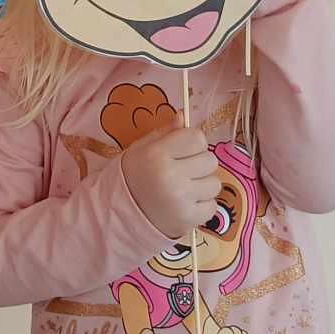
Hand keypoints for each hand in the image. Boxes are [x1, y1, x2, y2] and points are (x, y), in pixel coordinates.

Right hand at [120, 126, 218, 241]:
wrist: (120, 215)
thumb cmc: (133, 177)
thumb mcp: (141, 149)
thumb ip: (164, 132)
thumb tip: (184, 114)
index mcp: (157, 154)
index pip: (197, 138)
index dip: (192, 143)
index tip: (181, 152)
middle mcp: (170, 176)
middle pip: (210, 160)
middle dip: (199, 165)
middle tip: (182, 173)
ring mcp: (181, 199)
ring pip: (214, 184)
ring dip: (202, 186)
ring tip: (183, 191)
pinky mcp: (189, 219)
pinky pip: (212, 206)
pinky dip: (202, 206)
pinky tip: (185, 205)